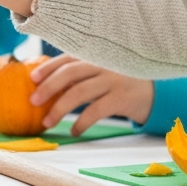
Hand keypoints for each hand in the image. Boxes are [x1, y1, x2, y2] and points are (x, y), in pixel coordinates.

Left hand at [29, 55, 153, 134]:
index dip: (48, 67)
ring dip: (60, 108)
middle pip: (70, 72)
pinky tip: (74, 130)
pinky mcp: (122, 98)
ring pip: (80, 92)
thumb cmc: (119, 83)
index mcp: (95, 55)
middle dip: (49, 86)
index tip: (31, 78)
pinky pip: (96, 110)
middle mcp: (103, 64)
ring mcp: (113, 80)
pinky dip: (81, 122)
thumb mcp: (101, 72)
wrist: (155, 92)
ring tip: (47, 122)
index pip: (67, 57)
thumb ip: (79, 74)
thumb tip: (44, 85)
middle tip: (33, 101)